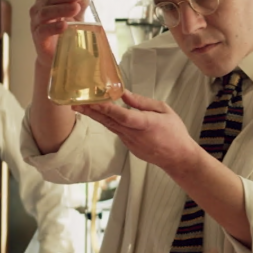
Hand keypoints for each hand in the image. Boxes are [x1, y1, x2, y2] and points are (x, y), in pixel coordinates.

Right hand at [29, 0, 93, 67]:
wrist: (57, 54)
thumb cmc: (64, 31)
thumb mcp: (75, 15)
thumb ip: (82, 2)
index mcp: (46, 1)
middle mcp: (38, 9)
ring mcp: (36, 23)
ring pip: (45, 12)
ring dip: (61, 9)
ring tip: (75, 8)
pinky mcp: (38, 38)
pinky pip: (44, 30)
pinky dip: (54, 27)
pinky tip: (64, 25)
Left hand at [72, 91, 200, 172]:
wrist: (178, 158)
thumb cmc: (174, 131)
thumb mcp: (164, 110)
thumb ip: (143, 102)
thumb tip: (124, 94)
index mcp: (146, 124)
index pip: (123, 116)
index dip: (108, 108)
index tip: (94, 101)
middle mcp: (135, 134)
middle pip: (110, 121)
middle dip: (92, 112)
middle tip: (75, 104)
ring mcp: (130, 142)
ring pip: (110, 126)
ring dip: (95, 116)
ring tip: (80, 107)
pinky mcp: (129, 147)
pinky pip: (116, 131)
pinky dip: (107, 122)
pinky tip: (98, 114)